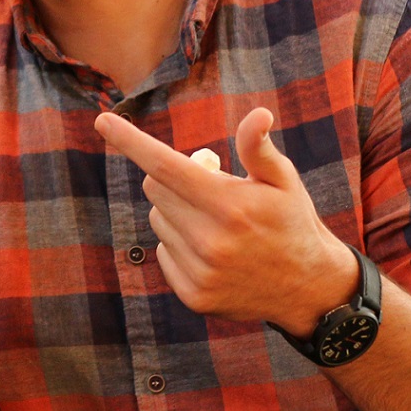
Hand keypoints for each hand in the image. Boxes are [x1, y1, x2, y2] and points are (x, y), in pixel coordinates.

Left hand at [94, 106, 356, 332]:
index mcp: (231, 205)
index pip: (166, 166)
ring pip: (158, 220)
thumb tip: (258, 114)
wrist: (308, 289)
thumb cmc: (292, 222)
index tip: (102, 120)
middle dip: (173, 178)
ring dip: (177, 212)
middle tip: (211, 185)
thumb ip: (259, 148)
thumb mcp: (283, 180)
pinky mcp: (193, 296)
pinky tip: (214, 251)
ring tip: (217, 222)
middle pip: (155, 189)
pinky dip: (179, 244)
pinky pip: (163, 252)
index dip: (131, 141)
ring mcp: (199, 272)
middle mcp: (210, 241)